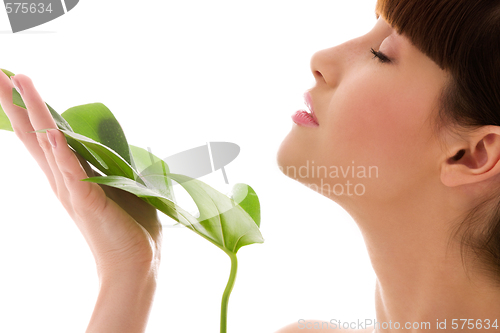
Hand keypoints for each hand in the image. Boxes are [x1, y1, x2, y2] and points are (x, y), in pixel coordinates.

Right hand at [0, 72, 161, 331]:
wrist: (134, 264)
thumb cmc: (127, 227)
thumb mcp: (115, 185)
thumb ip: (106, 165)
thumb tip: (111, 147)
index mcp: (69, 175)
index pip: (43, 135)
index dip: (28, 107)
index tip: (15, 80)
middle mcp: (62, 180)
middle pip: (33, 133)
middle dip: (15, 100)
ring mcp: (72, 190)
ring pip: (47, 143)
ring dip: (33, 111)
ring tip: (17, 81)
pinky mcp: (88, 201)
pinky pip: (72, 171)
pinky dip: (61, 151)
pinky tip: (50, 130)